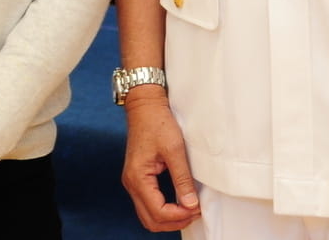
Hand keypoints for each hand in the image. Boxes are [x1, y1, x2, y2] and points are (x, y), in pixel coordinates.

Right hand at [120, 91, 199, 230]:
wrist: (145, 106)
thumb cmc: (157, 122)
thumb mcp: (174, 149)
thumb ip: (182, 179)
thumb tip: (191, 204)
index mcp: (138, 177)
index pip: (158, 211)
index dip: (179, 215)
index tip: (197, 208)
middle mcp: (131, 183)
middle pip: (150, 220)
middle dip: (174, 222)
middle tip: (195, 212)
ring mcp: (132, 182)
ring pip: (148, 215)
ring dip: (168, 219)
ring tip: (189, 209)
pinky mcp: (137, 178)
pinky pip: (148, 204)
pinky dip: (163, 210)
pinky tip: (178, 203)